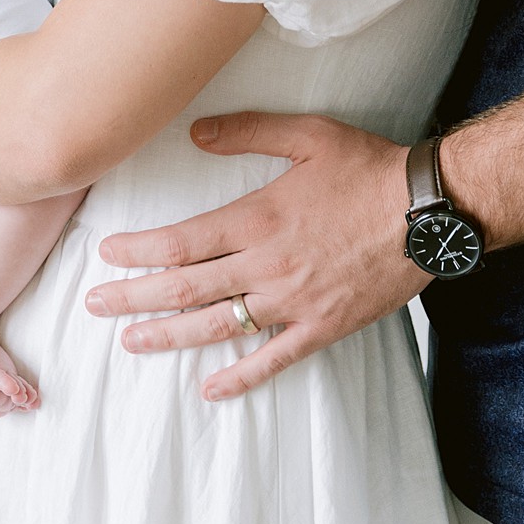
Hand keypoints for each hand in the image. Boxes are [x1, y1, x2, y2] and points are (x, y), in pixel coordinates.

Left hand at [84, 114, 428, 400]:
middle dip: (135, 297)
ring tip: (132, 342)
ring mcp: (293, 302)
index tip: (106, 255)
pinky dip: (239, 377)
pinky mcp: (321, 327)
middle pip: (187, 287)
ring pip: (218, 326)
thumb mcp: (310, 134)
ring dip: (170, 336)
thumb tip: (196, 133)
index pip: (184, 240)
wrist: (428, 212)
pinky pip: (272, 359)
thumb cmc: (369, 168)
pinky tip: (210, 390)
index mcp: (260, 218)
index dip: (139, 251)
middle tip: (95, 307)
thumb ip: (249, 132)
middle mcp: (268, 265)